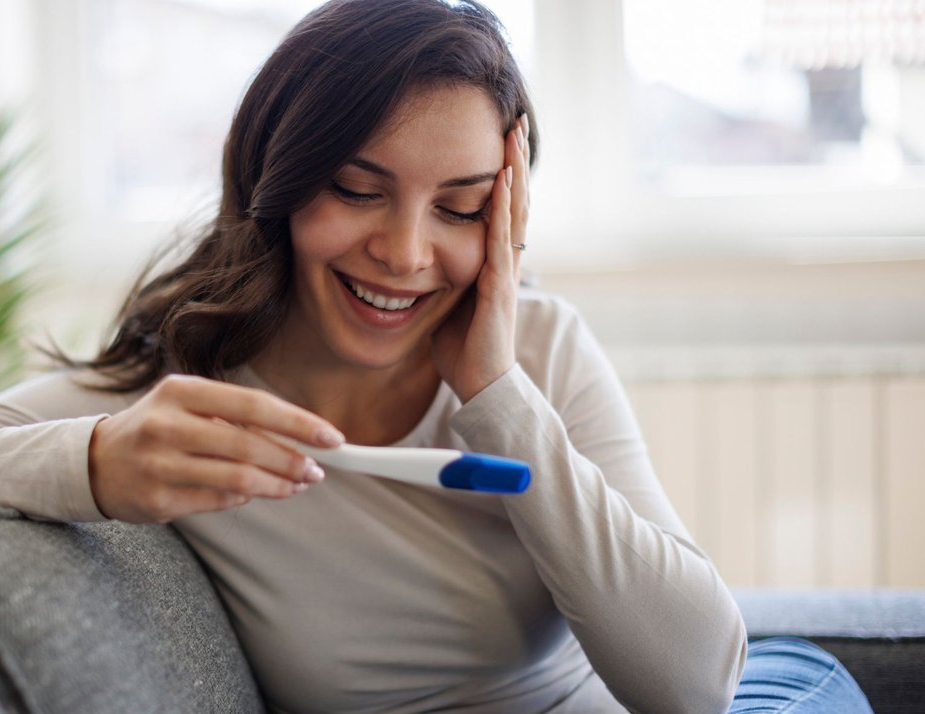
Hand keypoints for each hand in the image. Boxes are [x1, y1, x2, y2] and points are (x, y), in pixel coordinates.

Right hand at [87, 374, 344, 522]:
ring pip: (238, 479)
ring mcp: (160, 464)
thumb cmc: (156, 428)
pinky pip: (217, 502)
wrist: (95, 462)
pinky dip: (245, 498)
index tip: (332, 438)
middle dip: (293, 461)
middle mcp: (167, 425)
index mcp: (181, 391)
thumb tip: (299, 438)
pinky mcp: (157, 499)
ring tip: (297, 485)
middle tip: (317, 471)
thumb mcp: (187, 405)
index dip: (298, 423)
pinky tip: (256, 493)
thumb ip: (235, 417)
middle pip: (249, 446)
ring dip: (277, 485)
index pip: (253, 405)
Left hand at [431, 113, 529, 402]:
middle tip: (515, 117)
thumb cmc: (460, 346)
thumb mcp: (444, 299)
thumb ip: (436, 274)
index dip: (502, 168)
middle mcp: (504, 258)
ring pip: (514, 211)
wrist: (479, 384)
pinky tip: (503, 182)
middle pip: (514, 197)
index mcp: (492, 259)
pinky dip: (502, 209)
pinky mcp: (499, 288)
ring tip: (514, 135)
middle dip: (515, 157)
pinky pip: (501, 241)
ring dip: (514, 171)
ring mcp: (505, 270)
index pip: (500, 203)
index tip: (499, 132)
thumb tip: (409, 258)